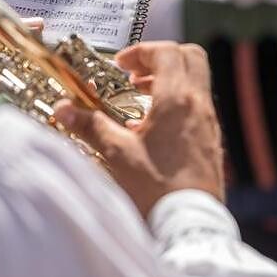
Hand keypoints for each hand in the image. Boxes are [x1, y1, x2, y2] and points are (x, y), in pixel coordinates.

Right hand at [55, 41, 223, 217]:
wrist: (190, 224)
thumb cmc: (156, 190)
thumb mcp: (117, 154)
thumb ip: (91, 126)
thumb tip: (65, 109)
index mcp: (177, 100)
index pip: (166, 53)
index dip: (141, 52)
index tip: (121, 65)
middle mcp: (199, 106)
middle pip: (190, 58)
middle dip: (160, 58)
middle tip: (134, 74)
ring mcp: (209, 124)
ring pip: (196, 82)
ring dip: (168, 81)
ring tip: (139, 98)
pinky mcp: (211, 142)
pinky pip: (198, 107)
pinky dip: (177, 103)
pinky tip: (152, 128)